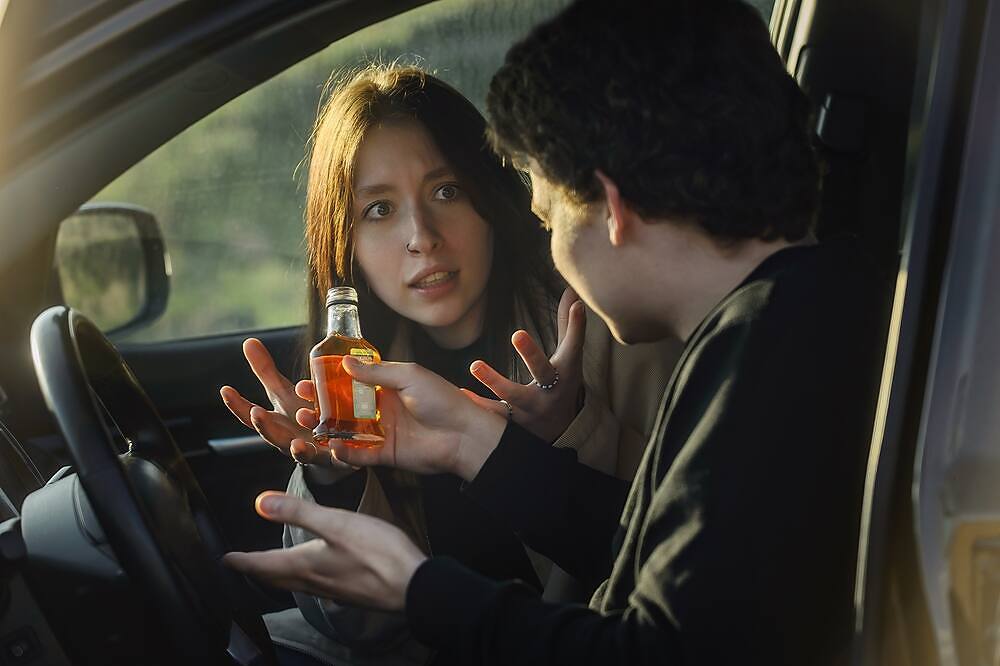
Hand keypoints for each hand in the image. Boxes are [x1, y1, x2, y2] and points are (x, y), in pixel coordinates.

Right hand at [219, 338, 343, 466]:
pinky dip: (337, 453)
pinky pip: (336, 458)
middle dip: (264, 426)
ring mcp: (311, 451)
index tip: (226, 390)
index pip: (251, 415)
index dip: (237, 405)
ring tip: (296, 443)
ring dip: (297, 449)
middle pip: (273, 436)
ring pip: (301, 452)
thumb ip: (266, 372)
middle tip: (257, 413)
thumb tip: (248, 341)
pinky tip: (335, 446)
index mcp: (277, 423)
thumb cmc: (303, 418)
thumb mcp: (285, 394)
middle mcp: (289, 439)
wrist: (331, 449)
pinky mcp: (336, 457)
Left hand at [223, 491, 425, 610]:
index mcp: (306, 564)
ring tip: (271, 567)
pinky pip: (316, 585)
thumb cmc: (378, 554)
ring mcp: (333, 589)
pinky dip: (303, 576)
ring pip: (295, 583)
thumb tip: (259, 502)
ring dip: (278, 575)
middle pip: (276, 578)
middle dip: (256, 571)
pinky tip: (315, 571)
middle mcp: (315, 581)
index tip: (224, 560)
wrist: (413, 586)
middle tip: (241, 565)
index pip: (263, 564)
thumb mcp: (336, 524)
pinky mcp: (350, 591)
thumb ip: (299, 512)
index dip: (241, 561)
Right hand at [292, 358, 506, 480]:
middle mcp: (381, 410)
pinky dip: (345, 453)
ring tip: (309, 422)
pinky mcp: (386, 455)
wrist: (465, 434)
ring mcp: (382, 433)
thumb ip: (375, 372)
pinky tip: (332, 446)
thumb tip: (344, 362)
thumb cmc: (443, 399)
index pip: (350, 383)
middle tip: (301, 403)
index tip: (307, 380)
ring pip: (346, 431)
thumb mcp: (408, 376)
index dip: (328, 382)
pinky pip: (360, 455)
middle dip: (320, 406)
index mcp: (386, 387)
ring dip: (326, 428)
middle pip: (343, 408)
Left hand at [465, 287, 586, 441]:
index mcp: (566, 369)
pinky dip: (479, 405)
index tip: (577, 305)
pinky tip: (461, 394)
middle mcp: (552, 390)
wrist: (561, 429)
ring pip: (515, 395)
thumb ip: (568, 324)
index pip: (574, 345)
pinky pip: (496, 414)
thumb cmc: (561, 381)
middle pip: (544, 371)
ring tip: (475, 365)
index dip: (577, 326)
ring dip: (495, 381)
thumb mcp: (568, 356)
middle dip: (532, 354)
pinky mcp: (516, 423)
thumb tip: (573, 290)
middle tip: (518, 334)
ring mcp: (534, 408)